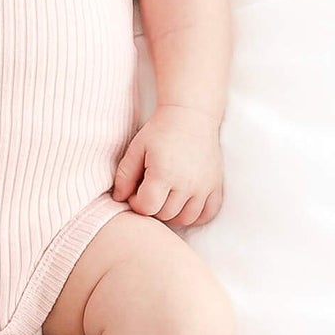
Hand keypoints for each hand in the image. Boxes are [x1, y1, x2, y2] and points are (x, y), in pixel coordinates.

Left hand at [111, 105, 224, 228]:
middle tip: (149, 190)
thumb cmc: (160, 130)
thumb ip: (124, 175)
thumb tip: (119, 198)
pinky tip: (184, 203)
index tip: (135, 190)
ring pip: (186, 219)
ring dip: (172, 213)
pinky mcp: (216, 186)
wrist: (191, 115)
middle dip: (153, 207)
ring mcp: (204, 187)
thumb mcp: (136, 148)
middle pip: (165, 215)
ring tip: (165, 196)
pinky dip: (195, 215)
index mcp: (164, 174)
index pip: (146, 208)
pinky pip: (207, 214)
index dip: (136, 203)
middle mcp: (186, 184)